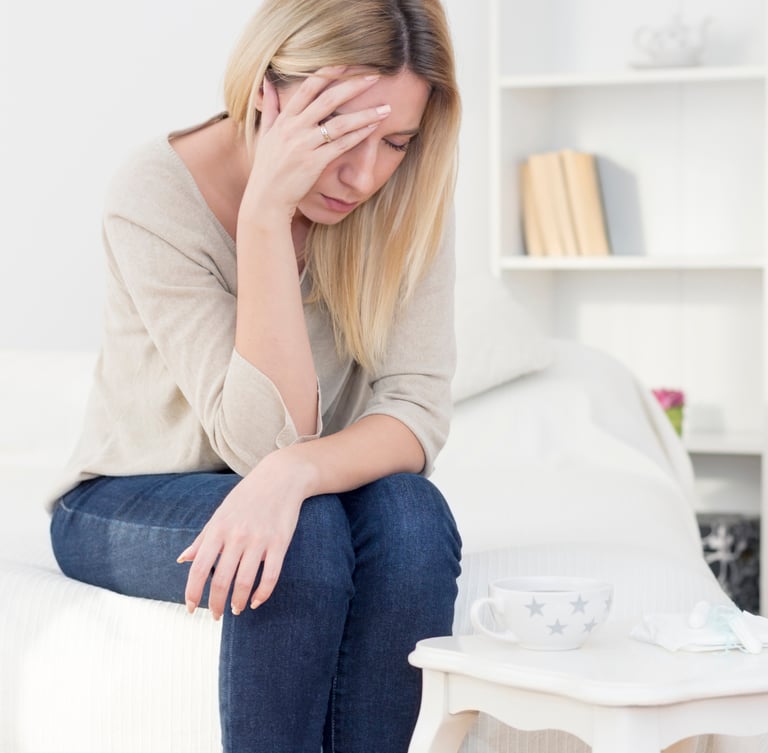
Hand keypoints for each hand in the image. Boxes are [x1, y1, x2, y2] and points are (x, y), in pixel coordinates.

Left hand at [177, 451, 313, 618]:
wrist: (281, 477)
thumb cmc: (247, 496)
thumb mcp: (220, 514)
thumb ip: (202, 539)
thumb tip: (182, 559)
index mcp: (219, 529)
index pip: (200, 568)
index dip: (193, 592)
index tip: (191, 608)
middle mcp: (237, 536)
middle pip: (221, 580)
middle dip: (216, 604)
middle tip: (216, 616)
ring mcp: (259, 540)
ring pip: (244, 582)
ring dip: (238, 602)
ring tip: (237, 609)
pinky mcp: (280, 543)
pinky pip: (270, 576)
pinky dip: (262, 594)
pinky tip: (256, 601)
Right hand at [239, 67, 390, 221]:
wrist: (266, 198)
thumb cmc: (267, 168)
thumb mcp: (264, 134)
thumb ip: (270, 107)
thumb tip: (267, 82)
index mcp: (284, 119)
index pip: (308, 87)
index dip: (329, 72)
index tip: (348, 63)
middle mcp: (294, 128)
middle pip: (328, 99)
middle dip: (353, 86)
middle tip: (375, 77)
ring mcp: (304, 145)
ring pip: (340, 123)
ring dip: (365, 114)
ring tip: (385, 108)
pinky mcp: (314, 163)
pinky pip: (341, 145)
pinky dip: (359, 135)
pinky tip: (374, 127)